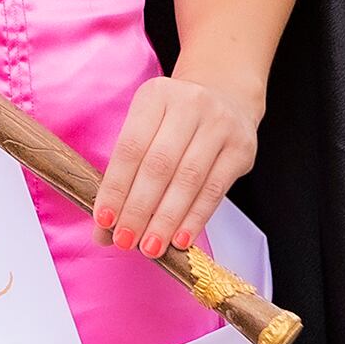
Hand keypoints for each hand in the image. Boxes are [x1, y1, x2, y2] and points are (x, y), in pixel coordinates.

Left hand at [90, 73, 258, 258]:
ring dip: (166, 219)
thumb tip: (104, 231)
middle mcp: (189, 104)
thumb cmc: (176, 121)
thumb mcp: (148, 129)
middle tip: (125, 240)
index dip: (116, 187)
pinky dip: (194, 219)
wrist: (226, 98)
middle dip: (139, 208)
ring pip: (188, 180)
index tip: (104, 220)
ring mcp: (219, 124)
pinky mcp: (241, 149)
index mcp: (155, 95)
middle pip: (158, 165)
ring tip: (150, 247)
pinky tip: (180, 240)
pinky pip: (214, 190)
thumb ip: (126, 176)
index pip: (130, 147)